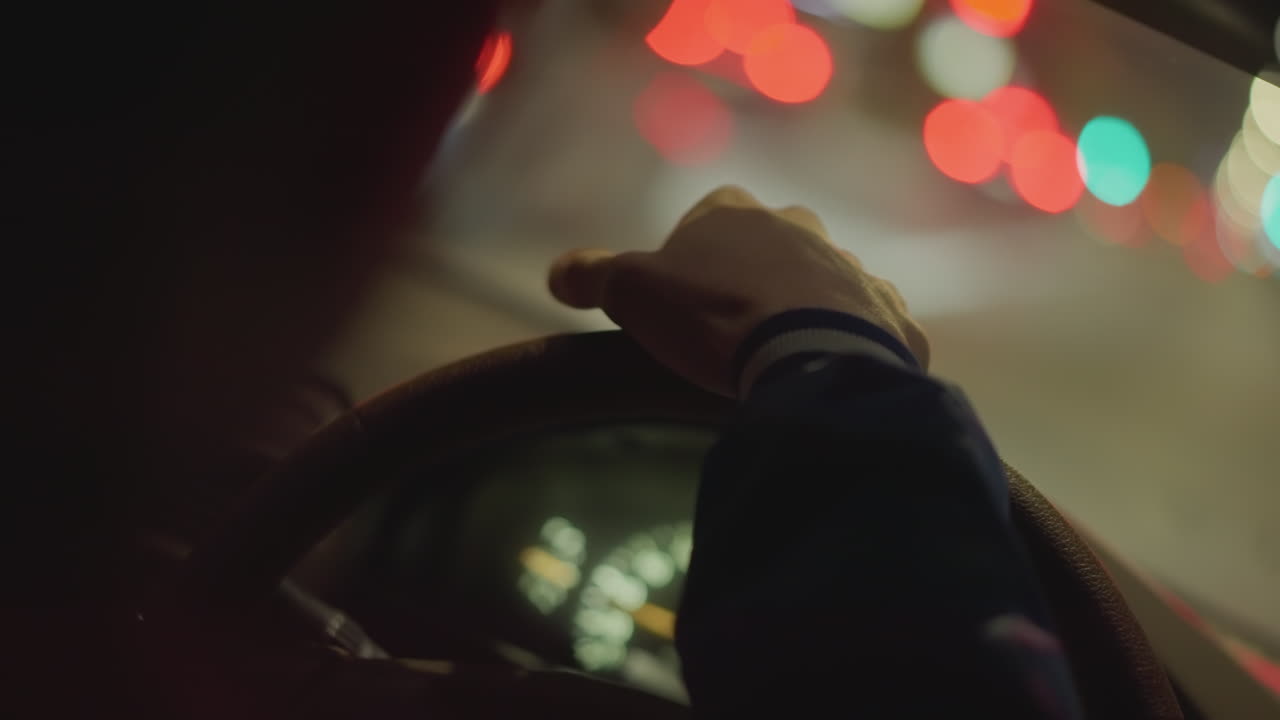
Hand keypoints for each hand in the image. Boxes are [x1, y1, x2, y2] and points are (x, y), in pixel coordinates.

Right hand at [547, 186, 928, 395]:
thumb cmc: (711, 316)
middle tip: (727, 329)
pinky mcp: (887, 315)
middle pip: (769, 244)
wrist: (808, 357)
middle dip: (751, 277)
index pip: (706, 214)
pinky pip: (867, 323)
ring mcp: (850, 268)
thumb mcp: (630, 291)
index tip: (678, 297)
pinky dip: (852, 342)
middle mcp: (799, 227)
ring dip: (804, 308)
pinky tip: (830, 374)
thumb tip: (558, 273)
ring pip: (822, 281)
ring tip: (779, 356)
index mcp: (736, 212)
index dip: (688, 253)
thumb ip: (591, 274)